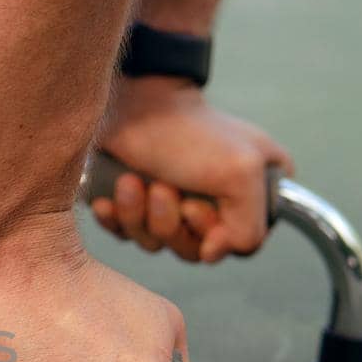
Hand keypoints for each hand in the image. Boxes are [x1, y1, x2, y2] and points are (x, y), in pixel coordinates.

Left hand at [92, 76, 292, 262]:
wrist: (130, 106)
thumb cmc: (188, 134)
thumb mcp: (241, 175)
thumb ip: (250, 227)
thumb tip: (212, 255)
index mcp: (252, 191)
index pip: (239, 244)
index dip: (212, 233)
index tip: (192, 206)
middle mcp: (216, 201)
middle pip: (194, 250)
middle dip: (170, 221)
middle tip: (161, 186)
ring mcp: (174, 205)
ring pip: (158, 243)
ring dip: (140, 214)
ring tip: (131, 181)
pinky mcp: (136, 205)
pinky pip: (126, 234)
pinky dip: (116, 218)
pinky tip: (109, 198)